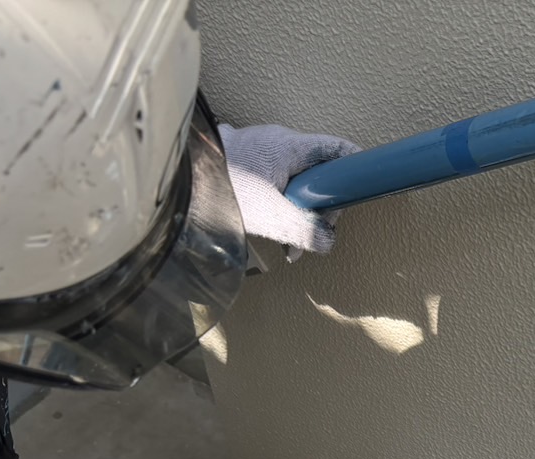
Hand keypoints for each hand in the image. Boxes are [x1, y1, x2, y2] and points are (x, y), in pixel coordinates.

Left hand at [218, 123, 360, 257]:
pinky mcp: (240, 161)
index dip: (355, 168)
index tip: (362, 190)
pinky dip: (275, 203)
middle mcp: (275, 141)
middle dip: (318, 204)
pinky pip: (271, 179)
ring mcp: (256, 148)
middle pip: (317, 170)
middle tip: (312, 232)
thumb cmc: (217, 188)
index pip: (338, 149)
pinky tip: (266, 224)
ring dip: (294, 209)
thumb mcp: (271, 217)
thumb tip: (329, 240)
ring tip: (285, 238)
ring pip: (292, 178)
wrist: (172, 183)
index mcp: (288, 147)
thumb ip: (307, 230)